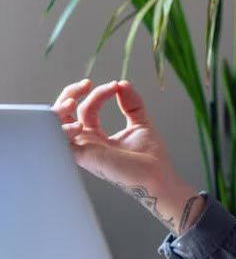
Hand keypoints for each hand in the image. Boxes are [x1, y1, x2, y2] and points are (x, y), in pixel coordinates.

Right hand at [52, 79, 203, 232]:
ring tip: (74, 99)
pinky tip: (79, 123)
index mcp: (97, 136)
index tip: (116, 86)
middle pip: (63, 115)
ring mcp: (83, 150)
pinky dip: (62, 130)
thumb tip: (123, 83)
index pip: (87, 109)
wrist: (158, 175)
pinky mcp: (84, 157)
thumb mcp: (140, 122)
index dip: (98, 94)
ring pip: (54, 127)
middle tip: (87, 83)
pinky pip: (61, 143)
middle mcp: (86, 143)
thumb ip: (132, 103)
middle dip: (70, 94)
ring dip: (59, 109)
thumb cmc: (149, 156)